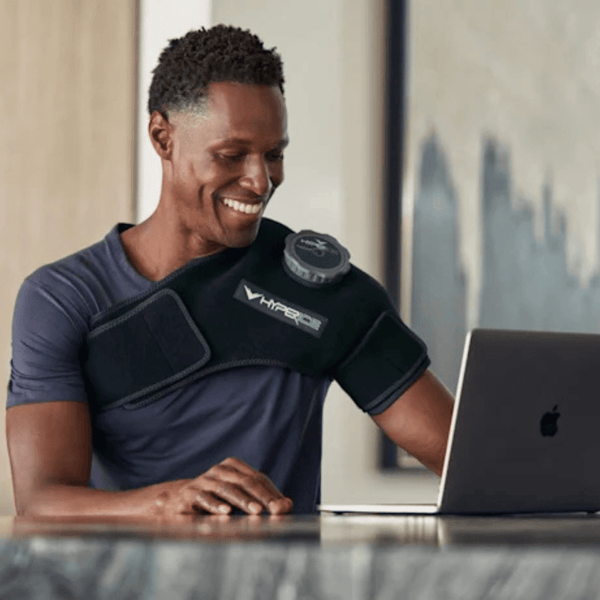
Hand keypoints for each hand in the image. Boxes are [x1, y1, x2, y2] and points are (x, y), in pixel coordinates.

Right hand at [157, 457, 292, 515]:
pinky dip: (216, 505)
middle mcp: (220, 469)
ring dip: (243, 501)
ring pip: (228, 489)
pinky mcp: (190, 492)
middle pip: (246, 482)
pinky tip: (226, 512)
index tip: (283, 508)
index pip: (258, 478)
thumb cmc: (216, 499)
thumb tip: (287, 506)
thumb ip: (263, 500)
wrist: (179, 500)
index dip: (271, 493)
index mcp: (234, 466)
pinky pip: (205, 498)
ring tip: (256, 511)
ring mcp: (205, 479)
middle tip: (275, 510)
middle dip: (262, 497)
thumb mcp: (239, 497)